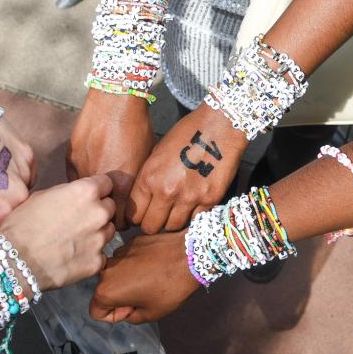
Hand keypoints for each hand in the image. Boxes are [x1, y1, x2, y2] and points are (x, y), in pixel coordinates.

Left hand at [0, 111, 36, 236]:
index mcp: (2, 211)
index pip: (4, 226)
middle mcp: (21, 195)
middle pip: (17, 208)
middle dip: (4, 204)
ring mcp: (27, 173)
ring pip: (23, 188)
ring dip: (12, 186)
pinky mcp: (29, 153)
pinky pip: (27, 170)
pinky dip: (17, 169)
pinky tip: (1, 160)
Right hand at [0, 175, 115, 289]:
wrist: (15, 260)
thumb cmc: (22, 224)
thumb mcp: (42, 195)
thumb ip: (68, 194)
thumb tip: (75, 198)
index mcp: (86, 192)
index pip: (107, 183)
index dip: (97, 189)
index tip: (90, 196)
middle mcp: (99, 213)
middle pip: (110, 208)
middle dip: (98, 211)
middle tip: (80, 219)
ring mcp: (100, 240)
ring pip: (108, 232)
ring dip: (97, 233)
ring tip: (75, 240)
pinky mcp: (97, 263)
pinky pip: (100, 256)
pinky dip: (90, 256)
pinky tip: (72, 257)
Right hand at [67, 90, 154, 228]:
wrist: (114, 99)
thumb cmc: (136, 127)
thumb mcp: (144, 161)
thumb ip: (135, 186)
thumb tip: (131, 203)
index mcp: (124, 185)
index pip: (121, 222)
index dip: (124, 222)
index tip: (125, 218)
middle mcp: (101, 182)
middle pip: (102, 213)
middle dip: (107, 213)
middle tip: (111, 205)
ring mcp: (82, 170)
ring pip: (84, 199)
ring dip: (90, 199)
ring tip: (97, 191)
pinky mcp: (70, 159)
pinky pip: (74, 180)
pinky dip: (80, 182)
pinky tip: (88, 174)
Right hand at [91, 232, 197, 323]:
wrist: (188, 256)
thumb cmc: (170, 288)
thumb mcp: (151, 314)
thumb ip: (131, 317)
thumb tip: (126, 309)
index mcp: (106, 291)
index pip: (96, 312)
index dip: (115, 316)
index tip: (133, 309)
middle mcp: (106, 270)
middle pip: (104, 291)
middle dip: (120, 298)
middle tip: (144, 297)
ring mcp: (117, 253)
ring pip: (115, 275)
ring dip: (127, 281)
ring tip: (150, 281)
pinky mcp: (130, 242)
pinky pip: (125, 261)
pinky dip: (135, 266)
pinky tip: (154, 267)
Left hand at [130, 103, 246, 232]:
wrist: (219, 126)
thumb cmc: (185, 134)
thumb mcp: (156, 153)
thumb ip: (148, 179)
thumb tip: (143, 201)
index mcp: (149, 178)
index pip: (134, 215)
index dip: (137, 217)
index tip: (143, 215)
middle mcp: (166, 192)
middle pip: (150, 227)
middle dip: (152, 224)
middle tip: (158, 216)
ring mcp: (189, 198)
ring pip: (172, 227)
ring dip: (172, 221)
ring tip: (176, 210)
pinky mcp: (209, 200)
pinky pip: (195, 220)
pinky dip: (192, 216)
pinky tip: (192, 204)